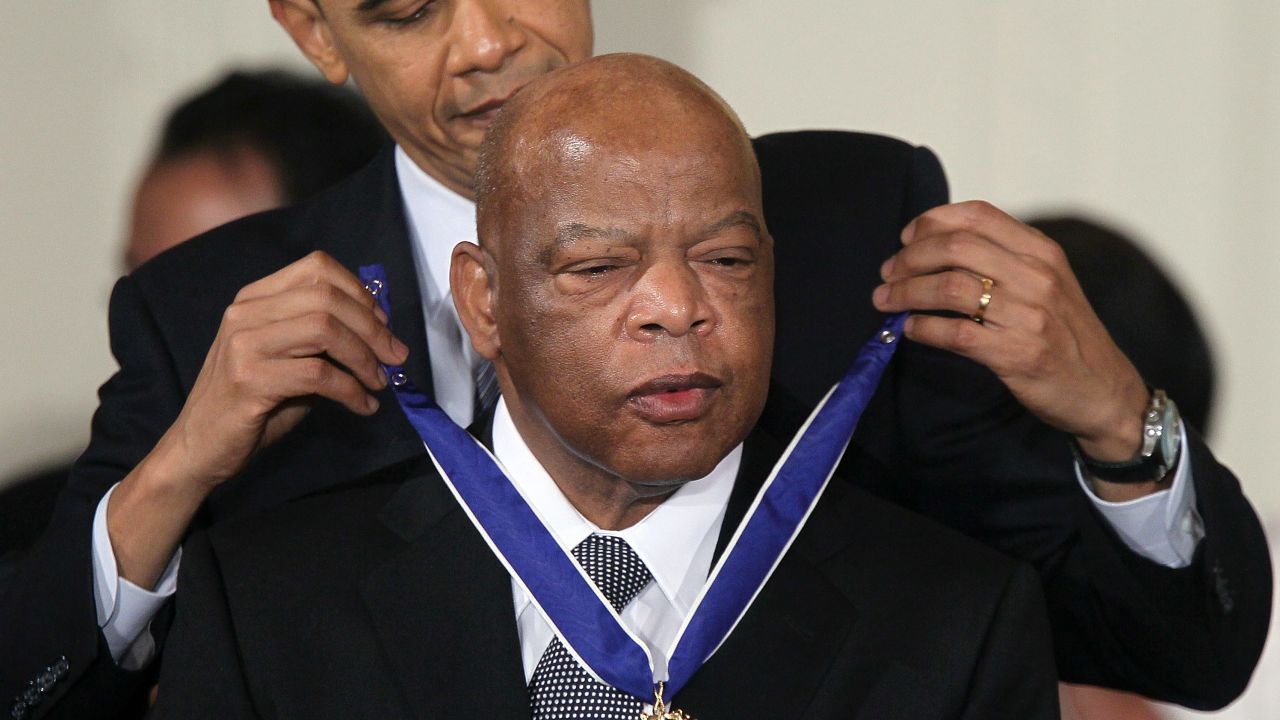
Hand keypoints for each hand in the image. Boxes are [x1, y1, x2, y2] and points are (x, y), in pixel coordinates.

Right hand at [162, 250, 409, 488]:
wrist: (200, 447)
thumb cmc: (252, 403)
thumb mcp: (288, 358)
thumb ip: (322, 337)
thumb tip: (379, 328)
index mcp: (255, 298)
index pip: (317, 268)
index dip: (360, 292)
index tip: (384, 323)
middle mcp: (246, 313)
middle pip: (327, 297)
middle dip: (373, 327)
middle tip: (395, 357)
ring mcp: (243, 345)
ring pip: (324, 330)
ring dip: (364, 358)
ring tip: (379, 382)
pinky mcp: (249, 380)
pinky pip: (318, 375)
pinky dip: (351, 391)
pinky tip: (363, 406)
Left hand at [872, 201, 1149, 463]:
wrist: (1104, 391)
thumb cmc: (1064, 334)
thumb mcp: (1046, 282)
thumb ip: (1003, 259)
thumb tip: (935, 246)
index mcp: (1041, 251)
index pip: (976, 215)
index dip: (930, 222)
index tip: (904, 239)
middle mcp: (1036, 276)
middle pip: (954, 247)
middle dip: (909, 258)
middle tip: (887, 274)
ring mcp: (1028, 315)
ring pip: (949, 288)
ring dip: (906, 292)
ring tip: (885, 300)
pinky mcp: (1017, 354)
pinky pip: (955, 333)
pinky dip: (923, 328)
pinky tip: (909, 329)